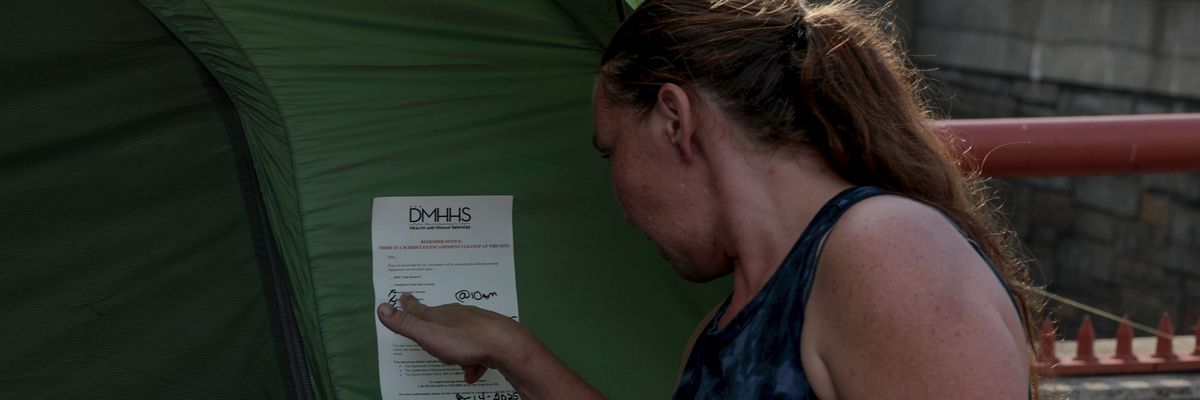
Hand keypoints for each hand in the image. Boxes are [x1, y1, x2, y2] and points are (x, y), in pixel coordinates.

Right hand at [377, 293, 532, 383]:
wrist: (504, 344)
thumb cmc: (464, 340)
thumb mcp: (428, 333)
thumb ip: (405, 323)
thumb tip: (381, 307)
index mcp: (439, 316)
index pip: (418, 308)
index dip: (408, 304)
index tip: (403, 296)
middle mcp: (456, 317)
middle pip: (440, 322)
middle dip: (434, 331)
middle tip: (429, 339)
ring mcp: (474, 326)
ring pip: (459, 339)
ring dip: (455, 351)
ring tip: (456, 362)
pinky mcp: (489, 338)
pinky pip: (476, 353)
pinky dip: (472, 363)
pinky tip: (472, 372)